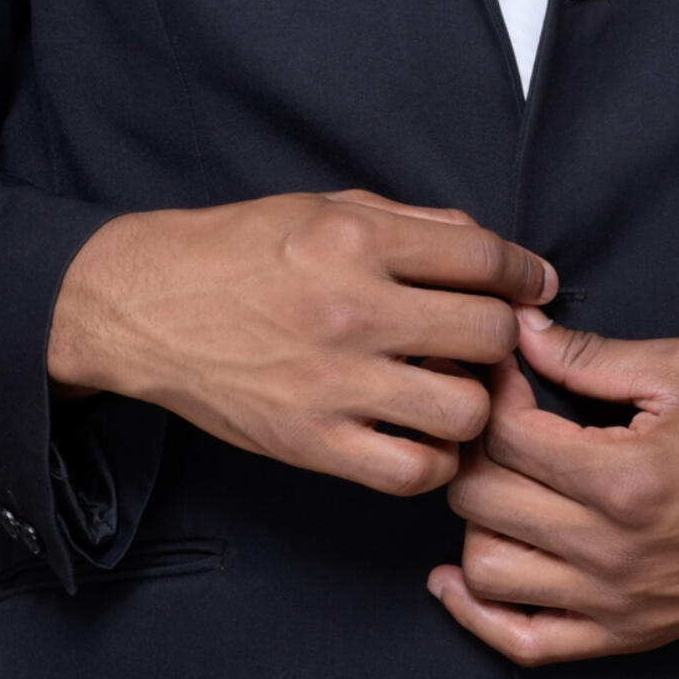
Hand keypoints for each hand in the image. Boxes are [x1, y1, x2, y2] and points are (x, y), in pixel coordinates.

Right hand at [47, 190, 555, 495]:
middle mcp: (352, 309)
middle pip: (489, 334)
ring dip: (474, 401)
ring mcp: (333, 383)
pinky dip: (434, 458)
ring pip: (465, 410)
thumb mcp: (325, 207)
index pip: (484, 258)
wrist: (146, 307)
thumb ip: (414, 224)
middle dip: (503, 336)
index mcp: (357, 239)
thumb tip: (495, 254)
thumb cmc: (239, 250)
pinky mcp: (310, 444)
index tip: (532, 287)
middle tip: (487, 341)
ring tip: (454, 387)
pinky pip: (413, 471)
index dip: (524, 274)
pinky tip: (423, 434)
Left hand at [429, 310, 678, 663]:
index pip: (507, 433)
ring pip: (486, 570)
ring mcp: (614, 602)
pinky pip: (524, 643)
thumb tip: (522, 328)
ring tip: (497, 479)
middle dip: (472, 444)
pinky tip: (457, 575)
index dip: (493, 386)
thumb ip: (594, 355)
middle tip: (492, 415)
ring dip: (473, 518)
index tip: (505, 362)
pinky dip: (477, 614)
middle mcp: (610, 549)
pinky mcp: (624, 636)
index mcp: (624, 477)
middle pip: (481, 498)